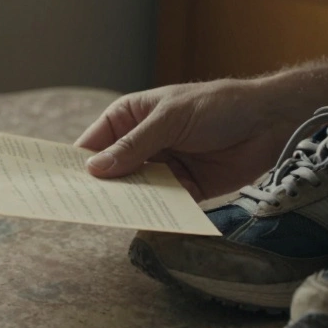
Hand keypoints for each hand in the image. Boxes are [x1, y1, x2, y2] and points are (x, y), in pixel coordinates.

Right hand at [75, 78, 304, 199]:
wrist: (269, 122)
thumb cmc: (217, 106)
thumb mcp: (169, 119)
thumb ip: (133, 146)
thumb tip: (94, 169)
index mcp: (130, 118)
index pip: (94, 143)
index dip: (77, 162)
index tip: (58, 184)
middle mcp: (142, 144)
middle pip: (112, 171)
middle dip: (99, 187)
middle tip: (79, 208)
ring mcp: (163, 168)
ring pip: (136, 190)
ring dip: (128, 202)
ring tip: (110, 218)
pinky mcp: (185, 190)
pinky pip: (163, 204)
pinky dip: (156, 212)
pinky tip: (146, 222)